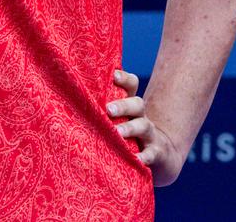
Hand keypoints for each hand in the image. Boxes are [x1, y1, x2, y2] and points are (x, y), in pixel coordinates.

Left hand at [108, 69, 183, 186]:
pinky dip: (143, 157)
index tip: (113, 75)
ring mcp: (150, 135)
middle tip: (108, 109)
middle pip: (137, 104)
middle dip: (123, 105)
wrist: (162, 155)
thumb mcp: (120, 119)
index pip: (131, 85)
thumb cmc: (129, 134)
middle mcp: (140, 116)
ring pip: (143, 126)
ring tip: (117, 133)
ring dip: (130, 128)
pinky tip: (135, 159)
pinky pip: (151, 154)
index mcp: (130, 105)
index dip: (124, 78)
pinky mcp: (155, 153)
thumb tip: (73, 95)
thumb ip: (103, 108)